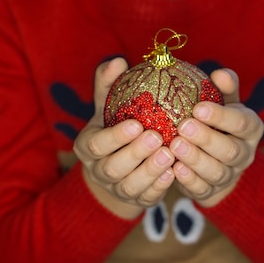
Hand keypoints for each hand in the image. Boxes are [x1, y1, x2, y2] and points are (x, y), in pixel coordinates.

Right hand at [73, 58, 175, 218]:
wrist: (121, 165)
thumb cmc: (116, 125)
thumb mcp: (109, 105)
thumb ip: (109, 84)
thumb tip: (119, 61)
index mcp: (88, 147)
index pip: (97, 145)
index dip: (115, 137)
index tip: (137, 124)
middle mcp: (98, 171)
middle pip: (113, 168)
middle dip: (135, 154)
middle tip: (157, 138)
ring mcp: (117, 190)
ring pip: (130, 186)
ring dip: (150, 172)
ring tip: (170, 155)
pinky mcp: (137, 201)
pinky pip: (146, 198)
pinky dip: (159, 187)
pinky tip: (174, 173)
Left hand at [169, 68, 263, 206]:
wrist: (219, 162)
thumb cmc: (218, 124)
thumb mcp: (225, 104)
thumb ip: (224, 89)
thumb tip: (220, 73)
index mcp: (250, 129)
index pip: (240, 123)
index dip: (221, 116)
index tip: (198, 108)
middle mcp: (244, 154)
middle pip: (229, 150)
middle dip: (206, 138)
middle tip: (183, 126)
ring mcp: (229, 176)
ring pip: (216, 171)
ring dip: (195, 159)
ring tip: (174, 146)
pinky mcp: (212, 192)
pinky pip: (202, 189)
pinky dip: (188, 180)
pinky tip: (174, 169)